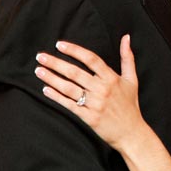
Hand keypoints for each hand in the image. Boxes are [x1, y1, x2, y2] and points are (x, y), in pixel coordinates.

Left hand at [36, 35, 143, 149]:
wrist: (131, 133)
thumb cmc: (130, 105)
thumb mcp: (132, 79)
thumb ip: (127, 57)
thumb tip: (126, 37)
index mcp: (111, 78)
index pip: (91, 59)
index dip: (74, 50)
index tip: (59, 45)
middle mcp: (102, 89)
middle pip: (75, 72)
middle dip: (55, 63)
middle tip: (40, 56)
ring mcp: (94, 103)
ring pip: (69, 88)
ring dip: (52, 79)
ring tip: (39, 71)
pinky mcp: (89, 117)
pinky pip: (69, 104)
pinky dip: (56, 97)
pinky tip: (46, 90)